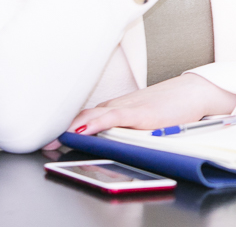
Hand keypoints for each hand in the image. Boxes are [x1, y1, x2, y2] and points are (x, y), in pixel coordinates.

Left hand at [62, 73, 235, 137]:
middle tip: (40, 142)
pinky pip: (112, 118)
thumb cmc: (172, 107)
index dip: (63, 127)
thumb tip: (102, 138)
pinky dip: (95, 124)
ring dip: (71, 128)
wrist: (195, 92)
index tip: (45, 138)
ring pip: (92, 116)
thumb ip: (122, 126)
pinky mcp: (141, 113)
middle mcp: (117, 106)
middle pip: (82, 116)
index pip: (83, 116)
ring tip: (52, 139)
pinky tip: (81, 130)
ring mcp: (128, 108)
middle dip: (60, 129)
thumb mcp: (141, 118)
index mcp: (115, 108)